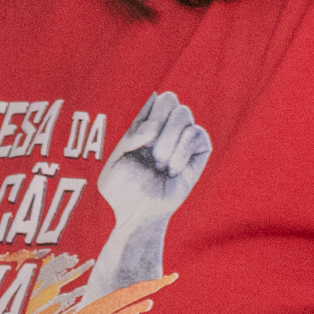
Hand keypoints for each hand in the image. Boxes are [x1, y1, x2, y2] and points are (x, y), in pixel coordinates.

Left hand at [98, 90, 211, 224]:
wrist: (139, 215)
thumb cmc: (123, 191)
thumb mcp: (114, 163)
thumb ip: (130, 139)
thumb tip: (153, 128)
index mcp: (143, 126)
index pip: (153, 100)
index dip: (147, 115)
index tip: (141, 140)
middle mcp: (165, 129)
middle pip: (170, 98)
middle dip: (157, 121)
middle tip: (150, 148)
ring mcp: (183, 139)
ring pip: (184, 113)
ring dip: (168, 139)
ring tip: (160, 164)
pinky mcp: (199, 153)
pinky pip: (198, 134)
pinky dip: (183, 151)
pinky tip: (173, 169)